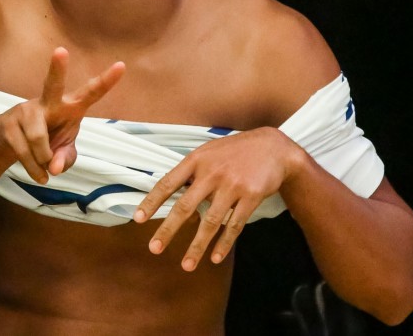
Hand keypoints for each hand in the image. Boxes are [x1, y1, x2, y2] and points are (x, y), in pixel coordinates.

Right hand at [0, 47, 124, 183]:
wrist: (5, 143)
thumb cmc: (44, 142)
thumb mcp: (62, 152)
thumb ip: (65, 159)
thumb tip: (54, 167)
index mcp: (69, 107)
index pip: (91, 93)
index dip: (107, 81)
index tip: (121, 66)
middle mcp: (48, 103)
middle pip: (52, 85)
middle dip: (57, 68)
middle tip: (61, 50)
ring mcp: (26, 111)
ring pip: (38, 139)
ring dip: (43, 160)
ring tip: (46, 169)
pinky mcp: (9, 124)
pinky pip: (24, 152)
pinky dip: (33, 169)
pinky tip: (38, 175)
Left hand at [134, 127, 303, 270]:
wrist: (273, 147)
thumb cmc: (235, 151)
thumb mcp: (209, 152)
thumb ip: (191, 172)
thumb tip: (171, 195)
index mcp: (197, 160)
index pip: (168, 182)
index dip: (152, 201)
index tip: (138, 219)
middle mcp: (212, 173)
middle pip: (185, 207)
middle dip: (168, 230)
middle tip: (154, 248)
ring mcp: (232, 185)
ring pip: (210, 222)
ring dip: (197, 246)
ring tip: (186, 265)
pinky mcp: (251, 196)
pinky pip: (234, 225)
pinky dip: (224, 244)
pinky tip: (215, 257)